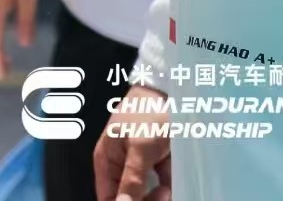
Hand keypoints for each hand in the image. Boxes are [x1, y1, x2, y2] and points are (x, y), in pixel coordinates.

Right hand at [95, 84, 170, 200]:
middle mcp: (122, 164)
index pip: (107, 196)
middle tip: (161, 194)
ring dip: (161, 194)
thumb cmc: (148, 112)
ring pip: (149, 192)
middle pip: (129, 196)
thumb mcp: (140, 149)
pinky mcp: (160, 162)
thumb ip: (131, 179)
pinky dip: (170, 186)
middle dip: (146, 198)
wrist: (173, 92)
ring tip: (169, 186)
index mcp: (107, 159)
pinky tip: (175, 182)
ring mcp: (142, 163)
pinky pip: (164, 183)